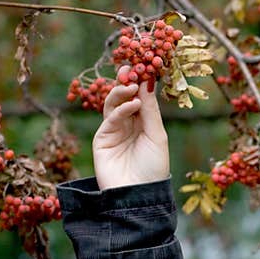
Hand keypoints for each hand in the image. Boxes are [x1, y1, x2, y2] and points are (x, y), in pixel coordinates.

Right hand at [93, 65, 169, 189]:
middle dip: (128, 80)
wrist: (138, 195)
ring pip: (114, 103)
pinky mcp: (102, 138)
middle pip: (126, 96)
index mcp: (144, 124)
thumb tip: (148, 82)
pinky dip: (121, 108)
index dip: (142, 81)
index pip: (141, 97)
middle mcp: (129, 124)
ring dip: (122, 91)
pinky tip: (132, 104)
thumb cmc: (154, 168)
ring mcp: (114, 130)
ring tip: (133, 84)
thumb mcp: (157, 136)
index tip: (146, 64)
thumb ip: (151, 110)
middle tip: (133, 66)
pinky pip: (110, 118)